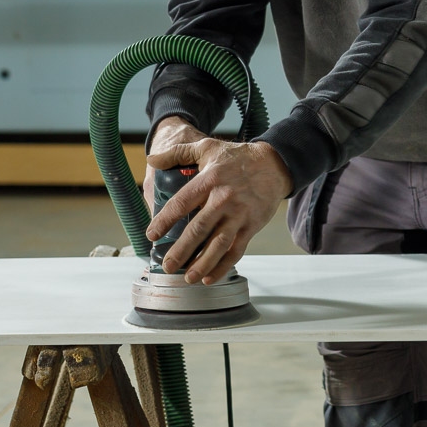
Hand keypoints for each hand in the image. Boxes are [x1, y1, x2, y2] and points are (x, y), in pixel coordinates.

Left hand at [143, 117, 292, 282]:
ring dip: (202, 264)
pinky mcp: (252, 225)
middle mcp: (224, 198)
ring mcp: (239, 214)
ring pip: (219, 244)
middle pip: (199, 229)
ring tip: (188, 278)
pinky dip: (223, 266)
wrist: (274, 164)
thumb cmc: (237, 157)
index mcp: (209, 180)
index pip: (182, 203)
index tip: (152, 235)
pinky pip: (236, 250)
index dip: (165, 220)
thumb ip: (178, 153)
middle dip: (181, 251)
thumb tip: (151, 159)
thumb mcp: (207, 148)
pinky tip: (209, 277)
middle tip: (167, 266)